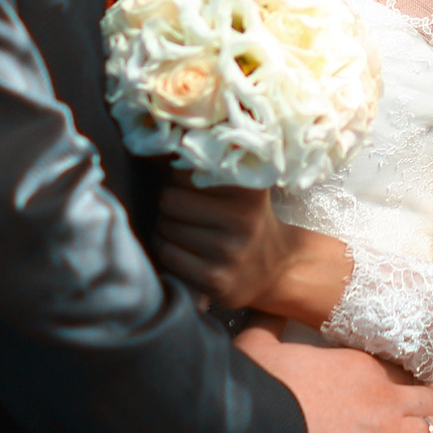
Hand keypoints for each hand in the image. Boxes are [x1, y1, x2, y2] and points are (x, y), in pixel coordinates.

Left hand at [157, 181, 347, 320]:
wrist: (275, 267)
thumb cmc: (249, 219)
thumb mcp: (243, 188)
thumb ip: (210, 166)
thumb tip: (158, 152)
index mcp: (248, 190)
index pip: (185, 170)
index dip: (177, 176)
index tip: (186, 183)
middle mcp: (242, 219)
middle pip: (169, 199)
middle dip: (168, 202)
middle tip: (181, 208)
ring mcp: (228, 252)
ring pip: (165, 227)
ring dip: (165, 226)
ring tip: (184, 228)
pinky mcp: (214, 280)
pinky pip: (167, 254)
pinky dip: (166, 249)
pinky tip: (181, 248)